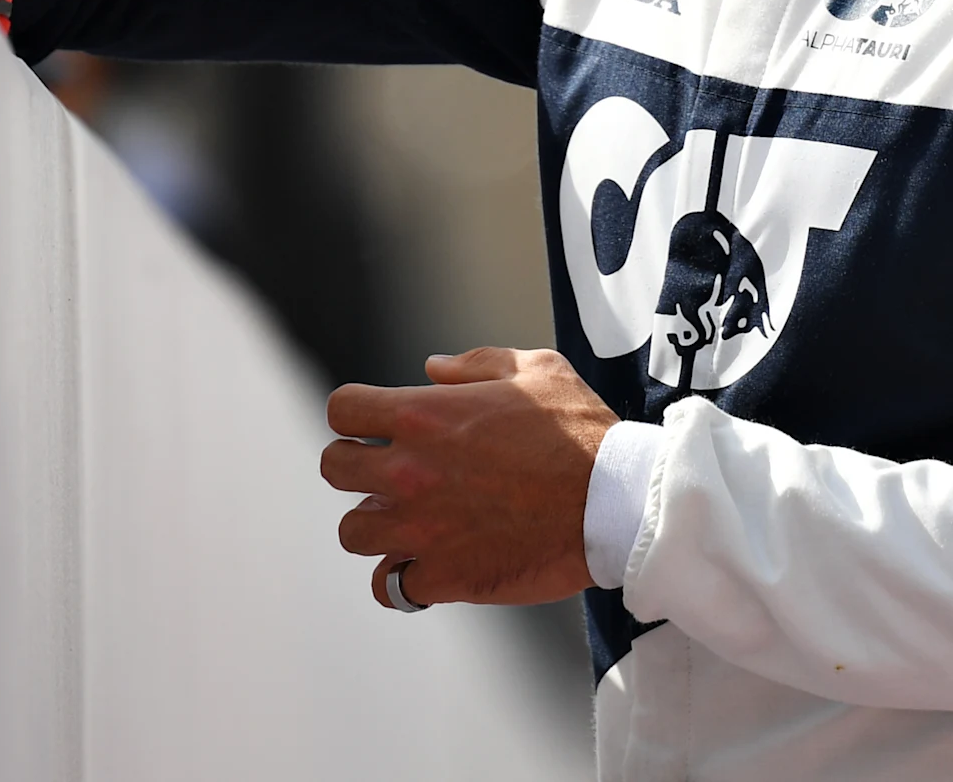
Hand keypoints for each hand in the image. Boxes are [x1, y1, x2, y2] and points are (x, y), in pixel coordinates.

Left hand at [323, 347, 614, 609]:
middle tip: (393, 474)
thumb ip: (476, 365)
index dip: (356, 415)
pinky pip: (392, 587)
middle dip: (358, 467)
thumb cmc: (582, 432)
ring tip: (410, 523)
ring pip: (354, 532)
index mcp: (424, 416)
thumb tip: (432, 368)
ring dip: (376, 526)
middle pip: (335, 468)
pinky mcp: (444, 576)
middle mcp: (409, 472)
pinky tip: (429, 567)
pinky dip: (406, 579)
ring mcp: (422, 529)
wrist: (617, 504)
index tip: (378, 426)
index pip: (342, 409)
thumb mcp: (538, 371)